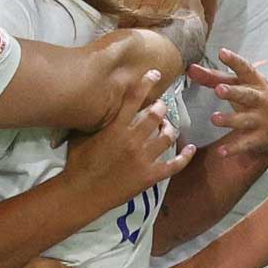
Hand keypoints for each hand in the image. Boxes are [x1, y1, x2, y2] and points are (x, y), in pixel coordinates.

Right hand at [66, 69, 195, 207]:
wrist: (81, 193)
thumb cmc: (77, 164)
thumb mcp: (80, 136)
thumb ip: (93, 121)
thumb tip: (97, 106)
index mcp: (116, 128)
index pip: (134, 99)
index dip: (146, 84)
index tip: (155, 73)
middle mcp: (133, 140)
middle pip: (155, 115)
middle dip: (161, 107)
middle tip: (160, 106)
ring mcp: (143, 159)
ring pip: (167, 137)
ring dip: (170, 128)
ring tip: (167, 127)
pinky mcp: (149, 176)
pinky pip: (173, 165)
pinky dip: (184, 157)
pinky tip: (190, 149)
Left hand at [190, 48, 267, 166]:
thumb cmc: (253, 100)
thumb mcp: (239, 87)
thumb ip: (214, 78)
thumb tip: (189, 68)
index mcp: (255, 83)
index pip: (245, 69)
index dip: (234, 61)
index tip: (222, 52)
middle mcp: (261, 100)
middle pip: (247, 95)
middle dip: (234, 92)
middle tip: (219, 89)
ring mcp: (262, 120)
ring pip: (246, 120)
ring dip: (231, 120)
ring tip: (215, 119)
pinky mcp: (261, 139)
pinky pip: (246, 144)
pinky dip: (234, 148)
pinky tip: (222, 152)